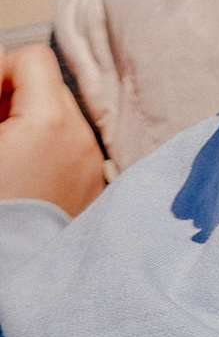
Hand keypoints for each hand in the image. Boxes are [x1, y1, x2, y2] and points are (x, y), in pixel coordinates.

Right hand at [0, 44, 105, 215]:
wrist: (11, 278)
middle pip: (49, 88)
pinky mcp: (91, 194)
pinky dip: (42, 150)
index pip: (33, 58)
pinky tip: (16, 175)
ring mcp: (91, 168)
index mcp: (50, 121)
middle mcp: (82, 139)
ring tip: (3, 150)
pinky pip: (69, 152)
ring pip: (60, 120)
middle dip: (11, 97)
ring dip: (26, 123)